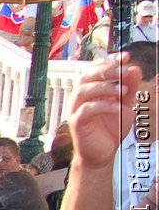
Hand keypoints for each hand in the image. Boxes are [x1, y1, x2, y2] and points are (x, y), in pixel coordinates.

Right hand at [69, 53, 140, 170]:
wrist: (103, 153)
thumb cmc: (111, 128)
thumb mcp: (126, 103)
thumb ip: (130, 87)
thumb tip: (134, 68)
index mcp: (90, 90)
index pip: (95, 69)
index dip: (108, 61)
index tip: (125, 56)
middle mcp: (79, 97)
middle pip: (86, 76)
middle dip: (107, 71)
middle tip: (124, 71)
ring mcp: (75, 109)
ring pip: (83, 90)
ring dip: (105, 87)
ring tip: (124, 90)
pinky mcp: (76, 123)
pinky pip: (87, 110)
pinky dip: (104, 106)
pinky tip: (119, 108)